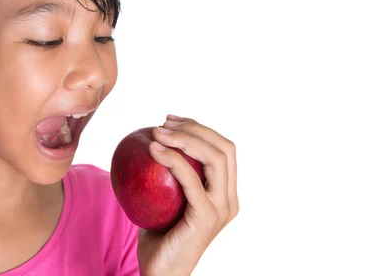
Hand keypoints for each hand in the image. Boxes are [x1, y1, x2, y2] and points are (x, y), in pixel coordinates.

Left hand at [137, 115, 238, 275]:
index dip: (200, 128)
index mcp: (224, 193)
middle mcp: (229, 200)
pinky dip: (174, 159)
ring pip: (215, 159)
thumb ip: (167, 174)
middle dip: (195, 128)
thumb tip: (151, 139)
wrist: (159, 273)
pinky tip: (152, 149)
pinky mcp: (206, 218)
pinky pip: (191, 181)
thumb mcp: (165, 198)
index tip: (170, 119)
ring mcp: (220, 209)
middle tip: (163, 122)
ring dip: (185, 138)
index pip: (222, 150)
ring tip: (156, 132)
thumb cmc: (157, 235)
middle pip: (224, 148)